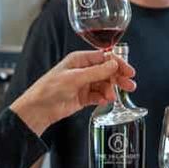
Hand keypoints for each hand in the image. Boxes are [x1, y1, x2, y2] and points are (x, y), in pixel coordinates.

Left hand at [10, 50, 135, 135]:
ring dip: (110, 90)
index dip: (118, 64)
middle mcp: (83, 70)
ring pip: (104, 85)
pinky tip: (104, 100)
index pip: (104, 58)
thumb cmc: (49, 89)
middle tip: (129, 85)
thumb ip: (96, 72)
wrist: (38, 109)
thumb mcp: (75, 78)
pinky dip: (103, 98)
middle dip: (118, 78)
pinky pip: (98, 95)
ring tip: (112, 97)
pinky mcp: (83, 97)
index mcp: (79, 60)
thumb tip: (113, 64)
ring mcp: (83, 84)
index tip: (128, 71)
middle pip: (107, 71)